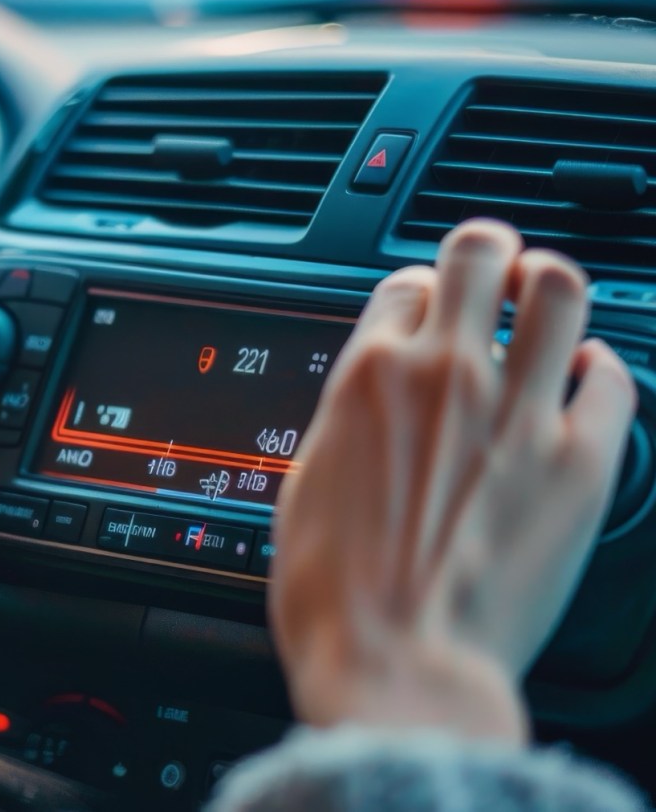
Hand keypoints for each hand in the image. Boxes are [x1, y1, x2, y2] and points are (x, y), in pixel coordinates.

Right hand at [271, 220, 636, 743]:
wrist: (396, 664)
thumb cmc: (335, 593)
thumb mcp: (306, 482)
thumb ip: (347, 420)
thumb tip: (368, 399)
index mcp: (369, 377)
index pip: (405, 284)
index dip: (416, 293)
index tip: (423, 313)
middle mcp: (448, 376)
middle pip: (482, 253)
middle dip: (487, 254)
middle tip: (491, 277)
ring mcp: (520, 414)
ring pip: (560, 290)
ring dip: (550, 286)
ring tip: (545, 305)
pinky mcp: (581, 464)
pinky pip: (612, 380)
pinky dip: (600, 370)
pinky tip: (586, 379)